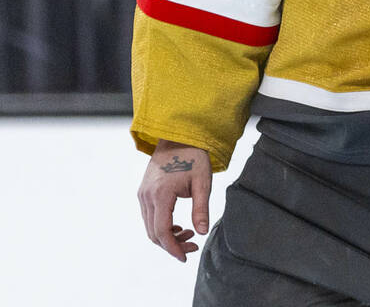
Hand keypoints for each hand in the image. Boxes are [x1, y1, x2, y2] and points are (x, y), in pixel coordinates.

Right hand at [137, 140, 212, 261]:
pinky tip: (178, 225)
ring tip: (189, 234)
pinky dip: (161, 226)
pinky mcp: (143, 192)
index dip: (173, 248)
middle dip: (172, 245)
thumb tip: (202, 232)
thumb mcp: (203, 183)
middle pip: (153, 233)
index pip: (162, 231)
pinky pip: (149, 217)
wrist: (178, 136)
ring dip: (167, 236)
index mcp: (161, 194)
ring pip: (150, 227)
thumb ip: (201, 209)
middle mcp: (147, 196)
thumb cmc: (194, 157)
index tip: (185, 257)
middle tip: (193, 245)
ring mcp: (142, 194)